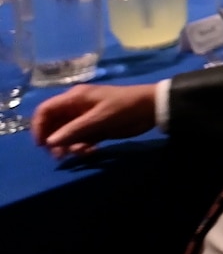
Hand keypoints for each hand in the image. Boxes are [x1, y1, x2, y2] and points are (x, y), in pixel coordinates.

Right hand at [32, 83, 156, 156]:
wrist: (153, 109)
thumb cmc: (125, 107)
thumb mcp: (99, 118)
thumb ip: (74, 130)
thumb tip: (49, 142)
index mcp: (75, 98)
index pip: (46, 110)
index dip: (39, 126)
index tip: (42, 144)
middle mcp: (77, 107)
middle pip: (54, 125)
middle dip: (55, 141)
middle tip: (61, 156)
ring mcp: (86, 119)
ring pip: (67, 135)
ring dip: (70, 146)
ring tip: (83, 152)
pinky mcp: (96, 129)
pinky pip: (81, 140)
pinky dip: (82, 147)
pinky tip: (92, 150)